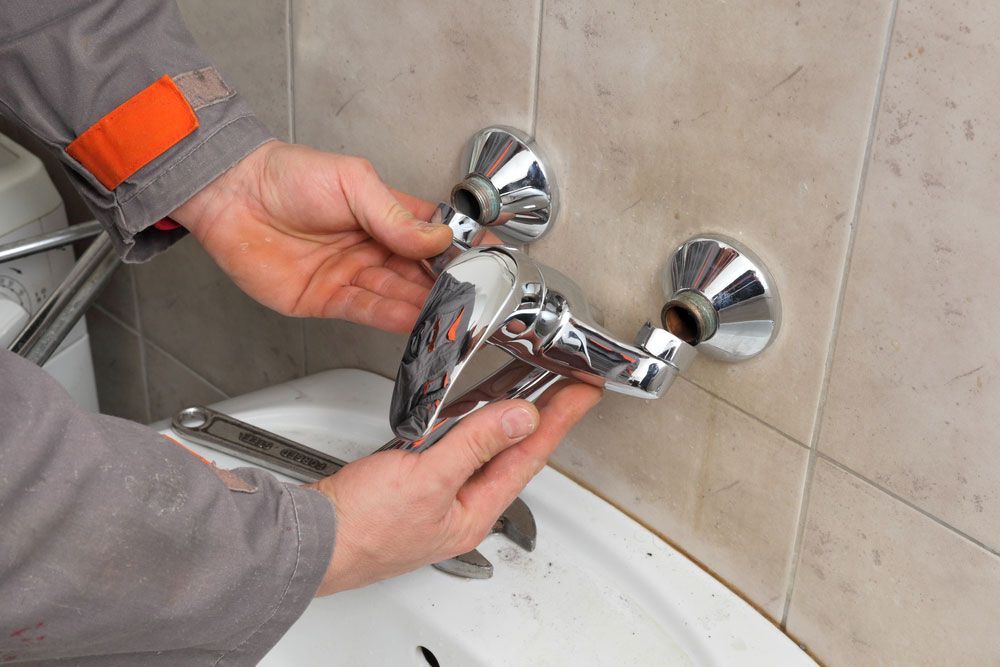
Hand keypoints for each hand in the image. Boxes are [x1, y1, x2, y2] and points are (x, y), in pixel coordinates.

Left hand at [170, 141, 453, 333]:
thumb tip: (436, 237)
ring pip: (398, 296)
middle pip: (420, 273)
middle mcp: (373, 248)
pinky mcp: (328, 299)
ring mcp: (352, 275)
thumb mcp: (351, 182)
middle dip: (447, 285)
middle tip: (474, 296)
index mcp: (385, 215)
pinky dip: (393, 318)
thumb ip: (393, 215)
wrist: (231, 195)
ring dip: (425, 307)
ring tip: (452, 314)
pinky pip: (368, 311)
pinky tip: (417, 321)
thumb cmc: (284, 176)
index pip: (433, 236)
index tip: (485, 260)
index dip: (459, 248)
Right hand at [306, 382, 602, 594]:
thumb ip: (476, 444)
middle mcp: (461, 507)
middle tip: (569, 388)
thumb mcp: (427, 477)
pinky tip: (474, 414)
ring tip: (536, 394)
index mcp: (474, 512)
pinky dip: (472, 427)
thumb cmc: (360, 526)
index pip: (529, 457)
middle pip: (514, 455)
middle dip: (543, 419)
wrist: (308, 542)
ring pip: (485, 451)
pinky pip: (456, 450)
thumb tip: (520, 418)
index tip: (582, 393)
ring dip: (510, 420)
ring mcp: (437, 497)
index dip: (559, 421)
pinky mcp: (412, 485)